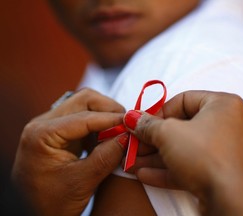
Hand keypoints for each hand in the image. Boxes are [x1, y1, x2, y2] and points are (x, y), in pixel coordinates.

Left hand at [12, 88, 127, 214]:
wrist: (31, 214)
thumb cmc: (49, 204)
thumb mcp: (80, 183)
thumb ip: (106, 157)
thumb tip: (127, 137)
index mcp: (42, 134)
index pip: (84, 117)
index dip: (112, 119)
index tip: (132, 124)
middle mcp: (45, 124)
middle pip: (84, 101)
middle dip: (109, 110)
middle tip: (127, 125)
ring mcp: (52, 126)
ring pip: (85, 107)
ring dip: (105, 117)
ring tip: (119, 133)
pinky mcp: (60, 133)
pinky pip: (84, 120)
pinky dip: (100, 126)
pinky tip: (108, 139)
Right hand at [124, 91, 242, 215]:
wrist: (232, 202)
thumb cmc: (204, 155)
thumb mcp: (168, 134)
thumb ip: (148, 124)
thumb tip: (133, 118)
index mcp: (223, 105)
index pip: (184, 99)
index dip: (159, 111)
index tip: (143, 124)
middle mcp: (229, 125)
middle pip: (183, 127)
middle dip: (154, 138)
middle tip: (135, 144)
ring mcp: (227, 151)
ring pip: (186, 149)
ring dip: (157, 156)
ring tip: (133, 162)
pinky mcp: (223, 174)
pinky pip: (193, 166)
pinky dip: (170, 169)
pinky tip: (145, 175)